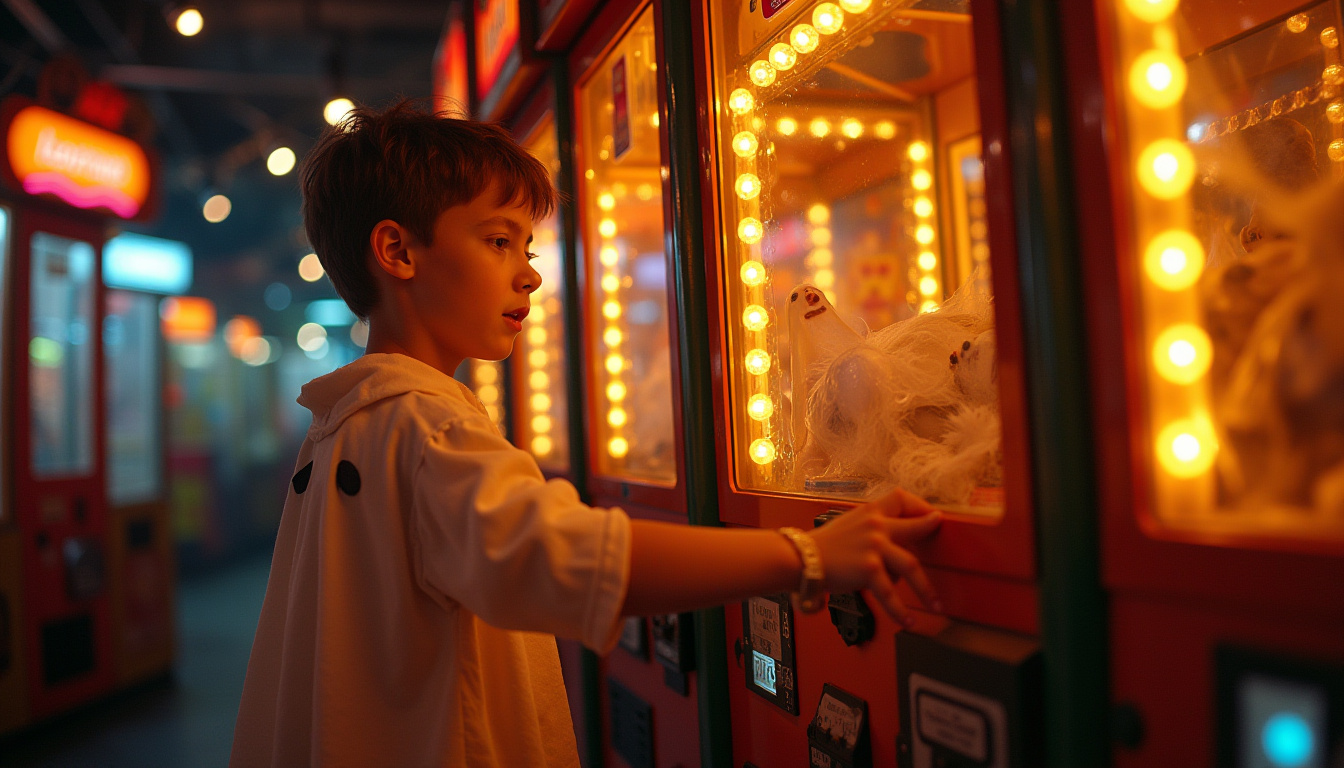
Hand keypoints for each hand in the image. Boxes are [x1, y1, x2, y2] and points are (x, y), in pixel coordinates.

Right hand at [807, 487, 942, 625]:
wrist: (800, 557)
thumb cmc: (820, 546)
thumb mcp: (847, 525)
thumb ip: (870, 530)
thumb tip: (890, 550)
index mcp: (870, 512)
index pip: (901, 498)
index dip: (919, 506)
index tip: (930, 516)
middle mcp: (875, 525)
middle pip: (915, 528)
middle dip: (932, 534)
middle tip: (946, 546)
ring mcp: (874, 546)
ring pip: (911, 566)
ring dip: (926, 589)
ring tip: (936, 605)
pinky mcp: (869, 568)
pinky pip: (890, 593)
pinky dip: (900, 611)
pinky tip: (908, 621)